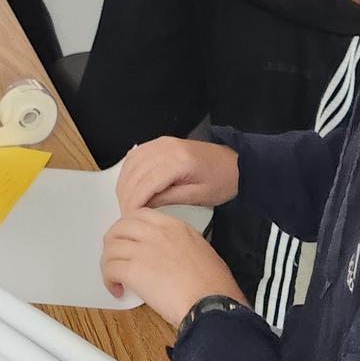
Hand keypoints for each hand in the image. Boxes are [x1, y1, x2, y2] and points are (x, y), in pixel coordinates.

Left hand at [101, 210, 246, 324]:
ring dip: (108, 263)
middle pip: (120, 227)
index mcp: (175, 227)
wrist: (212, 303)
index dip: (129, 228)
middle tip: (115, 258)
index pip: (141, 215)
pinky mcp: (134, 270)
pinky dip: (108, 280)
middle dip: (113, 242)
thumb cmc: (214, 286)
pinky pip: (110, 269)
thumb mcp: (202, 250)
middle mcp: (157, 233)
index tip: (128, 240)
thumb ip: (180, 244)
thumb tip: (168, 254)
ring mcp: (143, 250)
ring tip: (115, 278)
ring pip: (111, 248)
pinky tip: (117, 290)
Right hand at [116, 136, 239, 211]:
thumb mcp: (197, 196)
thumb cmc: (221, 181)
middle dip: (126, 195)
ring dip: (125, 184)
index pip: (145, 183)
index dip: (133, 202)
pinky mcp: (161, 142)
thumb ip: (167, 199)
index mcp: (179, 161)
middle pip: (135, 173)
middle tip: (126, 214)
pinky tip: (129, 186)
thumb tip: (143, 207)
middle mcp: (166, 147)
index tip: (129, 217)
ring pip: (131, 164)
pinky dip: (129, 171)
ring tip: (127, 203)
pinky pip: (136, 155)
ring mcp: (162, 142)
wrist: (234, 163)